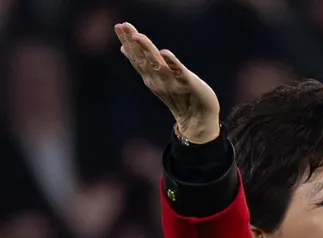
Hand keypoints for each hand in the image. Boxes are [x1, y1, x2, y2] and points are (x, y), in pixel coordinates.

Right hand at [114, 22, 219, 142]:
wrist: (198, 120)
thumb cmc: (179, 96)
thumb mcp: (158, 78)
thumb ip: (144, 64)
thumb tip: (124, 48)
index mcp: (151, 77)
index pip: (137, 57)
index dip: (127, 42)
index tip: (119, 26)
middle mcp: (158, 80)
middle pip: (143, 58)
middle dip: (132, 42)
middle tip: (122, 25)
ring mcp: (172, 83)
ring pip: (157, 64)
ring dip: (147, 49)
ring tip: (138, 36)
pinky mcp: (188, 84)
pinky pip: (179, 72)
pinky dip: (172, 62)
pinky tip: (164, 52)